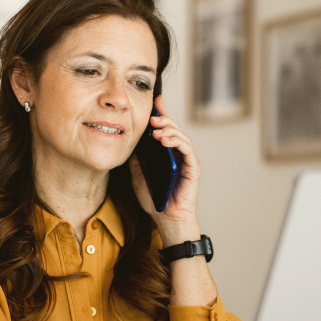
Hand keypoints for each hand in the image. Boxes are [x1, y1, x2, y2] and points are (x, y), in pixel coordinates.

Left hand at [129, 95, 201, 242]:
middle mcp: (179, 154)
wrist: (166, 219)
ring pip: (182, 137)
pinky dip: (177, 141)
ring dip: (169, 129)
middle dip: (164, 119)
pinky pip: (187, 150)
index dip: (162, 114)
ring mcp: (187, 161)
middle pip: (174, 129)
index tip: (156, 101)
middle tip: (152, 116)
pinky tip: (164, 140)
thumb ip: (136, 160)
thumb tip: (128, 143)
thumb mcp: (138, 176)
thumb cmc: (155, 199)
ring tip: (156, 128)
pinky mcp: (192, 169)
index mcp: (167, 154)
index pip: (166, 130)